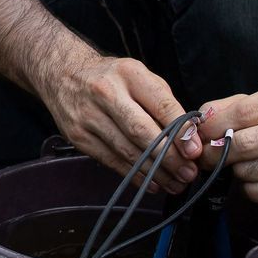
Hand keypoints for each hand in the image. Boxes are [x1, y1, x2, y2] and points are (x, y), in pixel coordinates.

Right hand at [38, 55, 202, 190]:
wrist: (62, 74)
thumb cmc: (112, 78)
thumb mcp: (139, 76)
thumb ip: (163, 102)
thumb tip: (189, 136)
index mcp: (129, 74)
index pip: (160, 104)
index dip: (180, 130)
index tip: (195, 150)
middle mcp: (106, 93)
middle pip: (142, 131)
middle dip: (169, 157)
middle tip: (189, 173)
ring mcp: (88, 116)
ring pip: (127, 151)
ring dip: (155, 172)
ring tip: (176, 183)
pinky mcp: (78, 137)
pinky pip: (111, 161)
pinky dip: (134, 175)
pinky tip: (151, 183)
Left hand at [198, 85, 257, 207]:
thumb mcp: (249, 105)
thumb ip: (219, 110)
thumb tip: (196, 125)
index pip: (241, 112)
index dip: (213, 126)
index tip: (199, 135)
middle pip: (244, 144)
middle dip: (216, 153)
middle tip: (206, 157)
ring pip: (248, 171)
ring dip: (235, 170)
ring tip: (240, 163)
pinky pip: (257, 192)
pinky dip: (248, 188)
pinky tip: (256, 177)